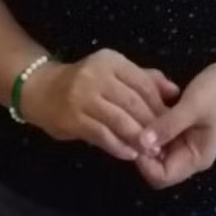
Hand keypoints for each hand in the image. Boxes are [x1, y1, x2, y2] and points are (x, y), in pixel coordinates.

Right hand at [23, 50, 178, 163]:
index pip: (143, 83)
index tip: (171, 122)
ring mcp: (83, 97)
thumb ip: (144, 79)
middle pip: (133, 102)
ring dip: (137, 138)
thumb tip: (174, 91)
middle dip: (151, 124)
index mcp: (111, 61)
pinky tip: (129, 154)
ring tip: (150, 151)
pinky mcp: (73, 119)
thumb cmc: (84, 81)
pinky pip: (102, 135)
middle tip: (164, 142)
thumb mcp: (113, 72)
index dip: (159, 105)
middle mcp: (98, 76)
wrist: (41, 89)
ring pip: (118, 120)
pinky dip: (118, 146)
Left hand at [136, 52, 215, 189]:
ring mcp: (184, 140)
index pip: (161, 176)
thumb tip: (139, 142)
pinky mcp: (182, 125)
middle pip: (155, 162)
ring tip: (140, 105)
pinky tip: (151, 97)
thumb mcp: (194, 106)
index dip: (144, 162)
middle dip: (143, 143)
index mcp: (195, 159)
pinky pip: (162, 128)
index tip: (134, 137)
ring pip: (155, 144)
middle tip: (133, 118)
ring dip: (147, 127)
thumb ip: (168, 125)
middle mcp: (188, 154)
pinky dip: (154, 117)